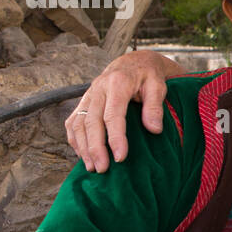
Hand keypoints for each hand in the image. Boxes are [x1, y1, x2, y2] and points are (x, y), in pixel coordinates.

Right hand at [67, 49, 181, 171]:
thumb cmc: (148, 76)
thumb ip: (155, 107)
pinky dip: (75, 139)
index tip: (120, 158)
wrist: (134, 62)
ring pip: (78, 123)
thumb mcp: (158, 86)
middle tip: (102, 169)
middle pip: (91, 122)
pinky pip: (73, 121)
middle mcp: (98, 88)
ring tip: (92, 167)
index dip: (115, 138)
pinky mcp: (84, 101)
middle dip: (95, 148)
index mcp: (118, 83)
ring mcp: (88, 95)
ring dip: (83, 147)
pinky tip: (82, 154)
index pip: (113, 115)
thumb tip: (154, 130)